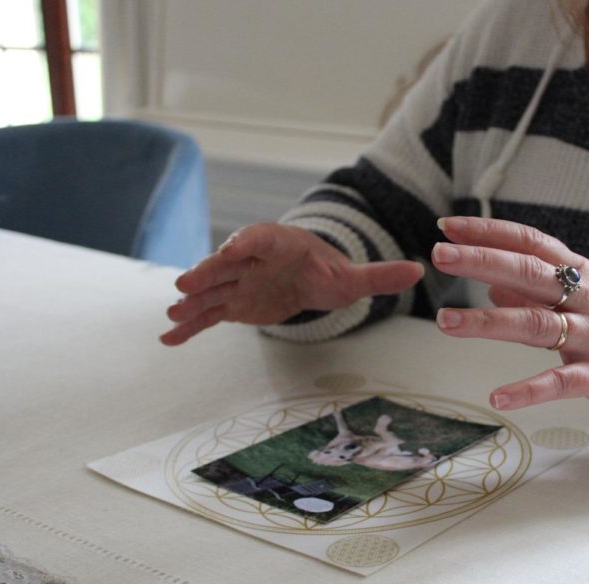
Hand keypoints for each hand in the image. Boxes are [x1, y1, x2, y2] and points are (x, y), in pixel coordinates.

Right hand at [160, 223, 423, 345]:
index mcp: (279, 243)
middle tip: (186, 284)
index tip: (231, 250)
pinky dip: (189, 327)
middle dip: (207, 273)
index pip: (258, 238)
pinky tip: (168, 341)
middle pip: (226, 263)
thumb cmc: (328, 271)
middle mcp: (252, 260)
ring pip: (212, 291)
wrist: (309, 277)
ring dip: (192, 303)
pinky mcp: (232, 304)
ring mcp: (238, 282)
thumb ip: (379, 275)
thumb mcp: (352, 277)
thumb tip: (420, 270)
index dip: (244, 243)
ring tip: (171, 316)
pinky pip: (208, 315)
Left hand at [432, 217, 588, 426]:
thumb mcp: (586, 302)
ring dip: (489, 322)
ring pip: (539, 324)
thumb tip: (491, 286)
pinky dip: (529, 390)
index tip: (449, 227)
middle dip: (482, 262)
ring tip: (446, 322)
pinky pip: (563, 381)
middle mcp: (587, 297)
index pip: (531, 243)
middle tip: (440, 256)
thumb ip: (537, 295)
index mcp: (581, 275)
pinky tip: (498, 397)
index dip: (490, 232)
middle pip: (529, 273)